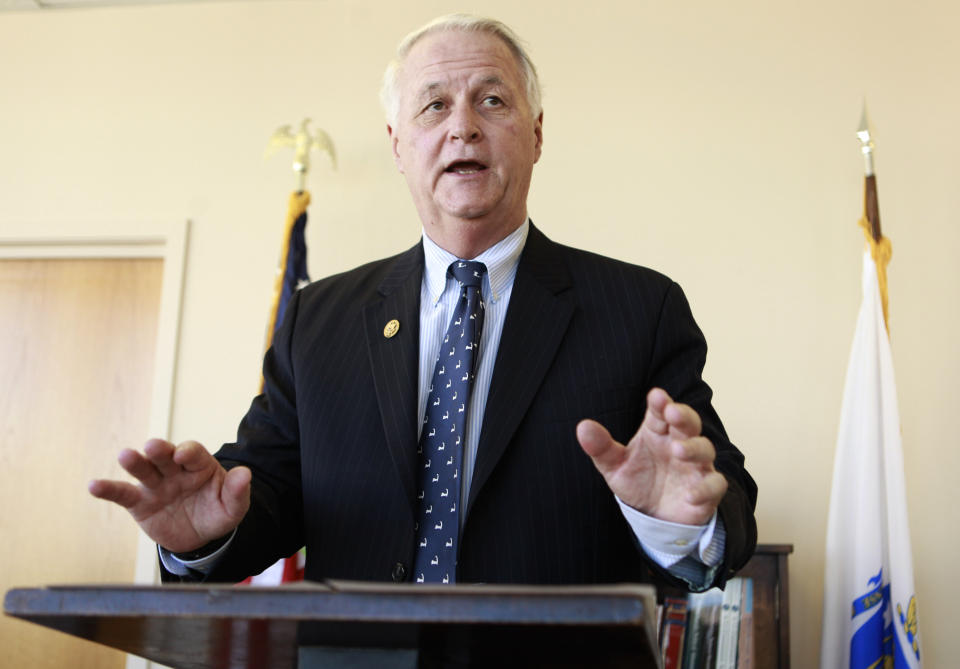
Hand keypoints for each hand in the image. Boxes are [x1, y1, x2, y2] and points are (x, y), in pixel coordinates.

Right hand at [88, 438, 250, 552]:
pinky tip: (94, 485)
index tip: (183, 455)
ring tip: (125, 456)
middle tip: (152, 447)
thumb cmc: (218, 512)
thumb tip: (245, 474)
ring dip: (135, 462)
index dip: (188, 452)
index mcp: (200, 465)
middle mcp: (175, 470)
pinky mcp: (140, 503)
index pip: (193, 453)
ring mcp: (156, 485)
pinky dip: (108, 489)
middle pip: (164, 455)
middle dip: (159, 450)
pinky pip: (123, 494)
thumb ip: (238, 491)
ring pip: (143, 470)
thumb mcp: (233, 506)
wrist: (200, 536)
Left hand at [576, 388, 726, 524]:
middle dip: (683, 415)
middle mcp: (679, 443)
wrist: (655, 518)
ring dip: (693, 448)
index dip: (660, 403)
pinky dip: (705, 488)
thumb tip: (582, 427)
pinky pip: (714, 485)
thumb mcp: (614, 466)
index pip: (661, 411)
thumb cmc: (638, 482)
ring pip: (704, 449)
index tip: (656, 395)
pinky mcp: (707, 490)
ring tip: (677, 450)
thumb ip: (600, 447)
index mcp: (657, 432)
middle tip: (672, 412)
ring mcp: (696, 466)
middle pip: (688, 423)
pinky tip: (691, 494)